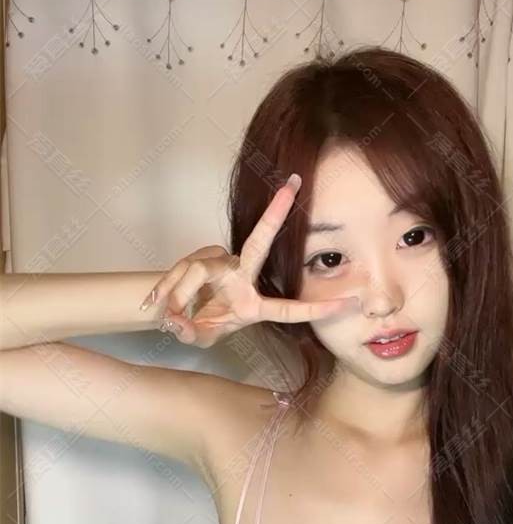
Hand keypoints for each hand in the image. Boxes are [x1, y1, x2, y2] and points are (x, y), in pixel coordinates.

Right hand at [142, 175, 359, 347]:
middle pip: (259, 241)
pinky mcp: (197, 259)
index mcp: (254, 303)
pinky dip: (164, 292)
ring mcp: (220, 264)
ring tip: (169, 317)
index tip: (347, 303)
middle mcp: (241, 276)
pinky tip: (154, 306)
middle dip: (275, 213)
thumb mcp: (202, 338)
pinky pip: (179, 272)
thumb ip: (192, 334)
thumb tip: (177, 323)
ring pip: (197, 272)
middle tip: (293, 185)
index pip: (288, 308)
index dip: (316, 309)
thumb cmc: (203, 325)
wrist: (179, 314)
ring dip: (179, 296)